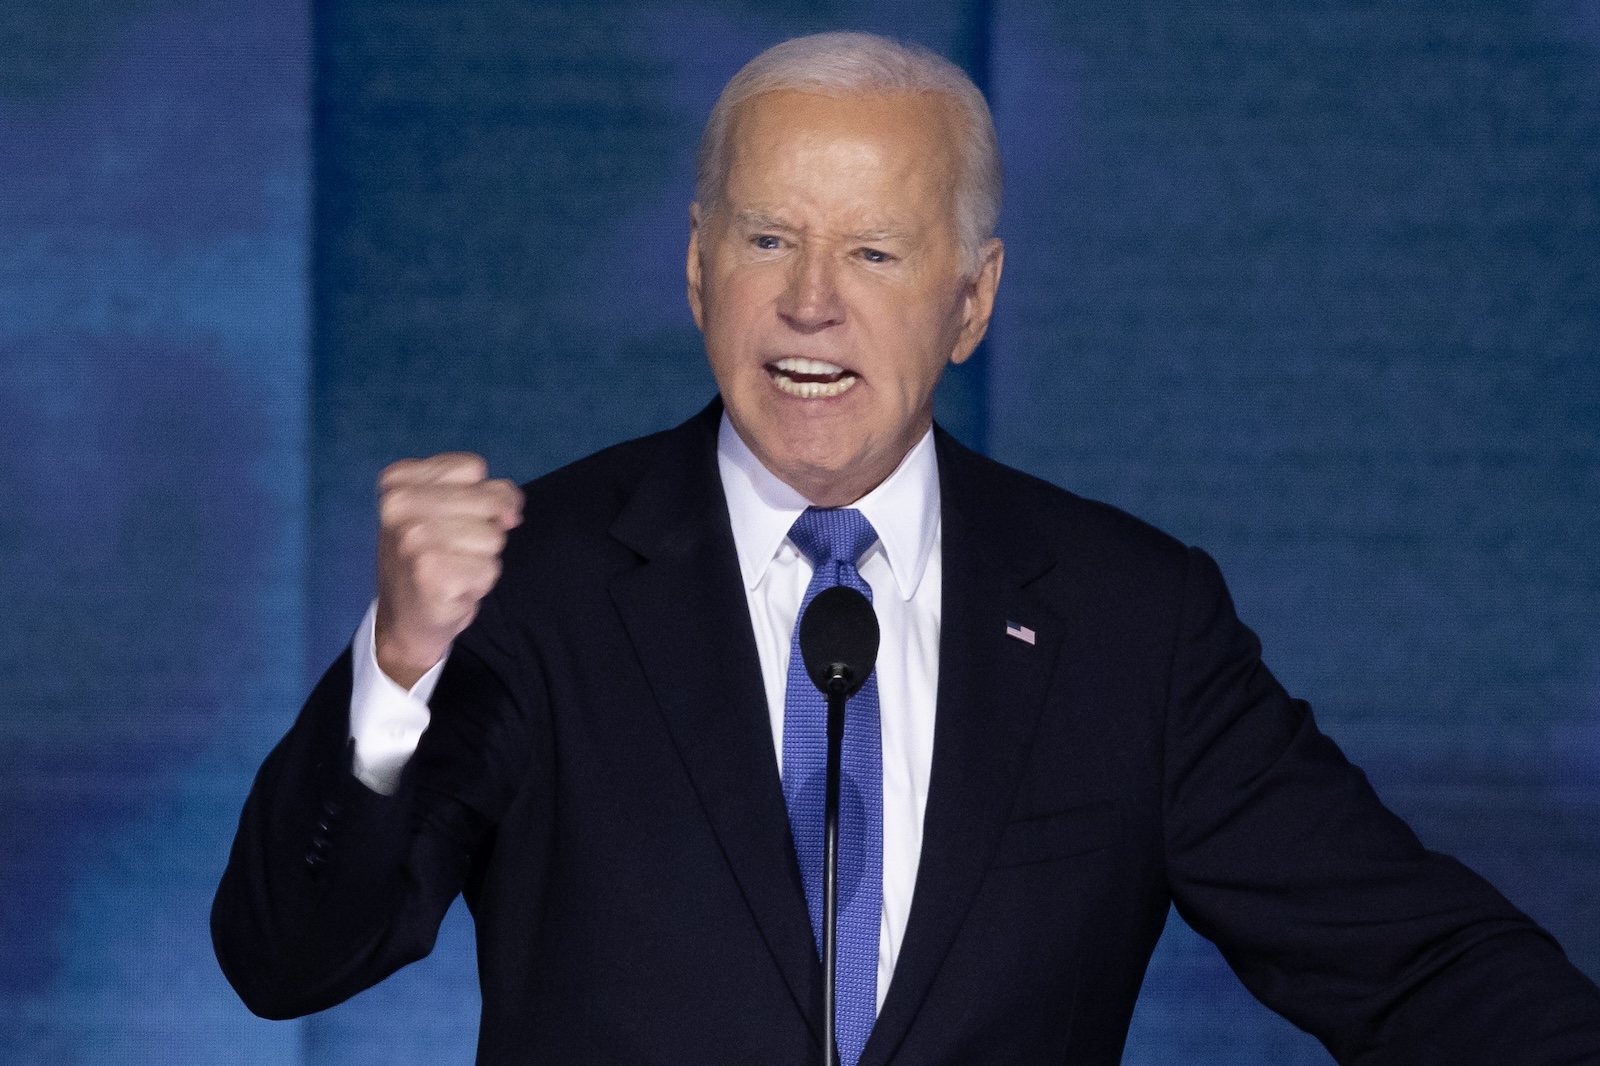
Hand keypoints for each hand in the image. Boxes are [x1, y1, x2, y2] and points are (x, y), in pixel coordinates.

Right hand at [374, 453, 522, 688]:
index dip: (479, 496)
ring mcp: (414, 540)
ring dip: (481, 557)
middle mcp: (399, 506)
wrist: (404, 619)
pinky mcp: (432, 575)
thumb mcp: (446, 509)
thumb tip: (511, 513)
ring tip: (452, 568)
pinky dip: (480, 582)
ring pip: (493, 536)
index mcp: (398, 480)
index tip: (451, 519)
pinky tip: (453, 589)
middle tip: (451, 550)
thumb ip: (486, 492)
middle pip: (488, 502)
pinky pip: (490, 568)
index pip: (474, 468)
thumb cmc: (428, 557)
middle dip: (482, 529)